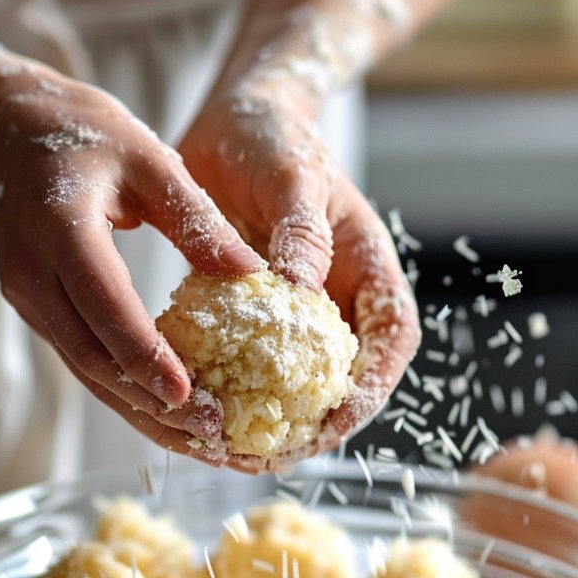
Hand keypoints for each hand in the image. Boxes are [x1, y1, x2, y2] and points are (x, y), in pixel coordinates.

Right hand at [0, 65, 259, 458]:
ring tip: (202, 443)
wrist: (7, 127)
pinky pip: (84, 361)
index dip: (145, 356)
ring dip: (142, 414)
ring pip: (87, 373)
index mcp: (61, 230)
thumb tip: (252, 273)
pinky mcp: (39, 311)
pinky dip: (126, 393)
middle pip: (93, 359)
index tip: (189, 395)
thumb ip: (197, 218)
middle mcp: (34, 277)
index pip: (103, 307)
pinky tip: (171, 415)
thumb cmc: (84, 134)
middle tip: (214, 434)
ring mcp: (30, 300)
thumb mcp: (149, 158)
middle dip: (153, 405)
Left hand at [180, 83, 420, 469]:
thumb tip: (302, 288)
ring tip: (224, 449)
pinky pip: (245, 363)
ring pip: (291, 384)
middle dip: (308, 427)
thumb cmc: (275, 136)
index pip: (387, 346)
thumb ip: (301, 229)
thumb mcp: (293, 175)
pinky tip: (191, 406)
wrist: (234, 120)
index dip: (365, 393)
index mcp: (368, 272)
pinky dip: (225, 388)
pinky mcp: (254, 317)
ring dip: (263, 420)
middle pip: (340, 382)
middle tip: (263, 456)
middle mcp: (337, 302)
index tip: (329, 424)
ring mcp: (297, 315)